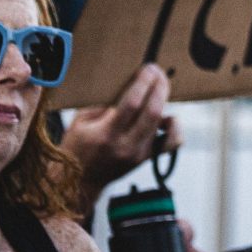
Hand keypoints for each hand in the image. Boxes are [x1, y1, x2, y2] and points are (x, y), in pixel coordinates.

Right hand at [61, 64, 176, 194]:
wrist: (79, 183)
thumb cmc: (76, 149)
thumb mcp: (80, 122)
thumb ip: (102, 105)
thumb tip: (126, 88)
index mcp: (106, 134)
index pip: (132, 104)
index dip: (143, 83)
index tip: (148, 68)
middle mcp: (126, 145)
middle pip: (152, 112)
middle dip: (159, 87)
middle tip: (158, 72)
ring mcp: (139, 154)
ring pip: (162, 124)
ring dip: (163, 101)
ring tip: (160, 87)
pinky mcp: (146, 159)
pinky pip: (170, 143)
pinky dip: (174, 128)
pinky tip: (169, 118)